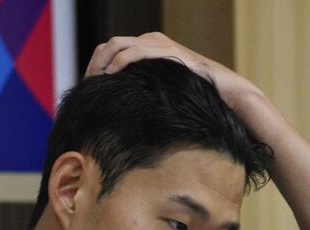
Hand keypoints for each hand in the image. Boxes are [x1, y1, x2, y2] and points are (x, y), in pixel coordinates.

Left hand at [84, 32, 261, 110]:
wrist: (222, 88)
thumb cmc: (193, 95)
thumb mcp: (160, 91)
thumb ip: (142, 91)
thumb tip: (119, 109)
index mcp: (146, 48)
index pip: (109, 51)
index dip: (94, 68)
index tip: (87, 89)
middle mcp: (149, 40)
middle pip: (107, 46)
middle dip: (93, 65)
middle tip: (87, 87)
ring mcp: (157, 43)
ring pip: (116, 45)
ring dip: (101, 63)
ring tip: (95, 82)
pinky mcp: (165, 50)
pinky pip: (135, 51)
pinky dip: (119, 61)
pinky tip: (111, 75)